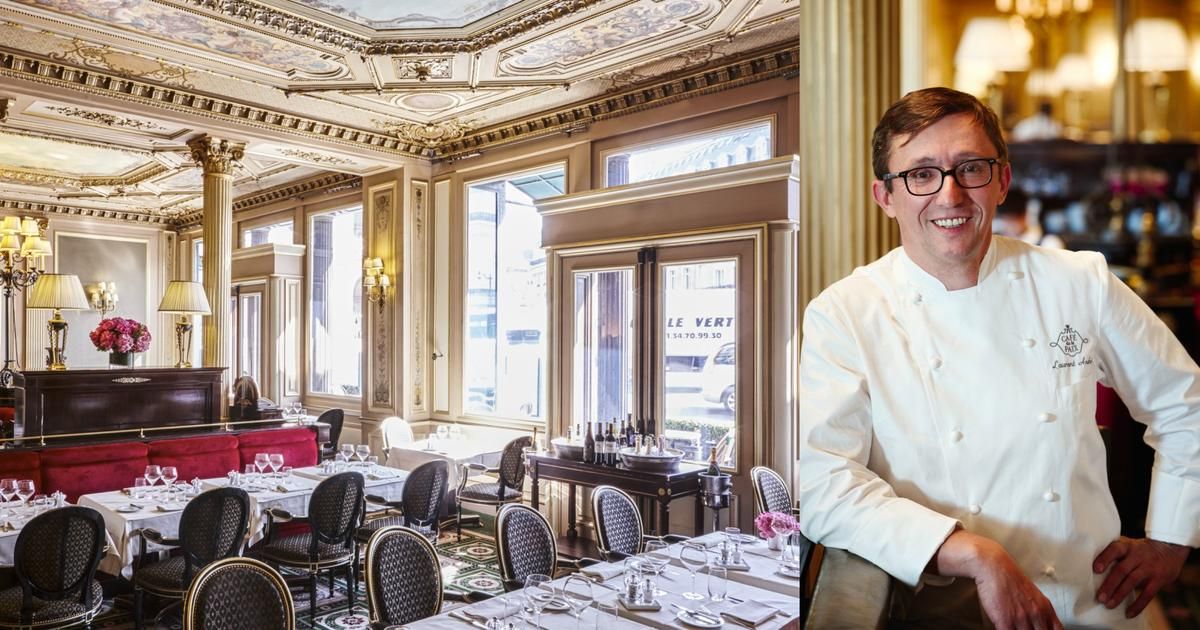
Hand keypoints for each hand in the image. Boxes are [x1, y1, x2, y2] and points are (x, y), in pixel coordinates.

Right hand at [933, 530, 1061, 629]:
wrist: (994, 567)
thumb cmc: (1010, 578)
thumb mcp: (1034, 594)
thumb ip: (1039, 610)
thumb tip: (1041, 623)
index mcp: (1046, 608)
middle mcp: (1037, 615)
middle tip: (1025, 629)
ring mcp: (1022, 619)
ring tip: (1015, 628)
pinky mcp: (1006, 622)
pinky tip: (1004, 628)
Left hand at [1094, 537, 1188, 617]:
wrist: (1169, 549)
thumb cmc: (1139, 550)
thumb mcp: (1128, 546)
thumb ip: (1114, 555)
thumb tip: (1091, 570)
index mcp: (1127, 546)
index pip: (1115, 549)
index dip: (1105, 558)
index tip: (1096, 569)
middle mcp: (1137, 555)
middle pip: (1122, 570)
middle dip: (1110, 584)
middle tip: (1100, 597)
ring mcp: (1149, 567)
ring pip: (1133, 581)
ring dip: (1120, 595)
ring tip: (1109, 605)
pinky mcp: (1159, 579)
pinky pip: (1148, 594)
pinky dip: (1138, 605)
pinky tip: (1129, 613)